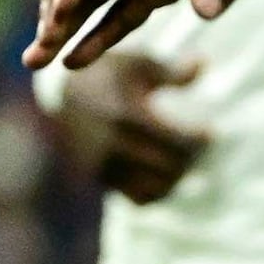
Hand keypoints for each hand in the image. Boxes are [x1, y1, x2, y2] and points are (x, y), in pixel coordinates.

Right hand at [54, 53, 209, 204]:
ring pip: (158, 187)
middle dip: (190, 157)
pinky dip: (157, 191)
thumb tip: (203, 64)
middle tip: (197, 146)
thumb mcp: (135, 64)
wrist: (55, 96)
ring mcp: (105, 165)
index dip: (200, 140)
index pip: (179, 142)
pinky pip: (139, 198)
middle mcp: (115, 145)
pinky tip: (163, 175)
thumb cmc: (103, 74)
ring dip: (177, 176)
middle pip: (172, 166)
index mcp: (127, 116)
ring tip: (182, 160)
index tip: (208, 133)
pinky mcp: (100, 178)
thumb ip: (170, 70)